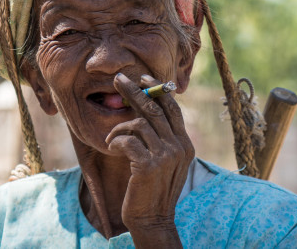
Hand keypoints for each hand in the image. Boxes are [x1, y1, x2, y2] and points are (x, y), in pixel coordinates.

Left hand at [106, 73, 194, 247]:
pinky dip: (115, 141)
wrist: (153, 220)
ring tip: (111, 138)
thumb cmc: (153, 189)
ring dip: (119, 127)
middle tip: (119, 79)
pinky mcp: (148, 166)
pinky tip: (111, 148)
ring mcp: (165, 156)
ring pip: (139, 123)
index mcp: (185, 145)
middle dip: (135, 90)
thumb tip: (145, 111)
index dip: (158, 89)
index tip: (144, 77)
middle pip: (155, 109)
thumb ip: (162, 140)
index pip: (172, 108)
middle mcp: (179, 147)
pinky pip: (127, 140)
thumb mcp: (166, 162)